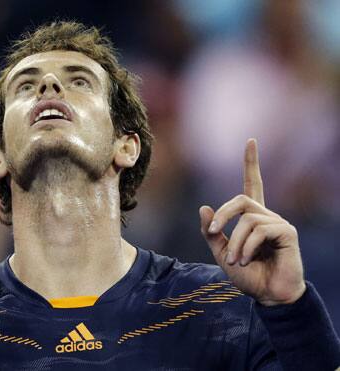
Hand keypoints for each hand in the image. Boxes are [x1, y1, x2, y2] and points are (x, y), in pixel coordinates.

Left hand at [199, 139, 305, 305]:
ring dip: (234, 242)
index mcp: (252, 218)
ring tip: (235, 261)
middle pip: (240, 199)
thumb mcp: (221, 253)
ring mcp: (278, 223)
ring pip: (246, 218)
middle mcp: (266, 216)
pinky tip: (248, 260)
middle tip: (211, 232)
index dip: (251, 163)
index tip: (251, 140)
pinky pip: (259, 229)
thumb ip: (212, 232)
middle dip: (222, 215)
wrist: (268, 296)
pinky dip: (247, 246)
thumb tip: (204, 207)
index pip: (253, 183)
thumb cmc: (248, 275)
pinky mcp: (287, 233)